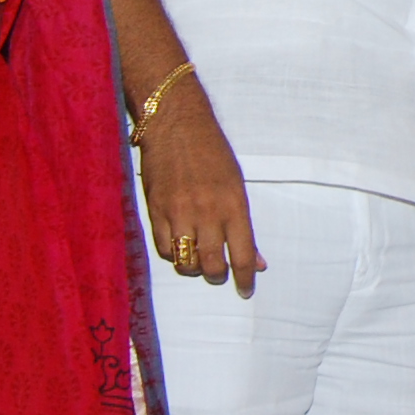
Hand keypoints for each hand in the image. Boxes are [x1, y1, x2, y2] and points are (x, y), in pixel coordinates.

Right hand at [136, 76, 261, 295]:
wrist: (176, 125)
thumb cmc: (212, 152)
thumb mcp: (237, 185)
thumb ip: (245, 226)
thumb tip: (258, 262)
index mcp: (234, 205)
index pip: (243, 254)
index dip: (245, 279)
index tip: (246, 290)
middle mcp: (207, 212)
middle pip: (212, 265)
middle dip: (218, 276)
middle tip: (219, 273)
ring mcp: (179, 213)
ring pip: (186, 262)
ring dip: (195, 268)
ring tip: (198, 259)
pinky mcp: (155, 211)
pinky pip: (164, 250)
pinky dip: (173, 254)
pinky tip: (179, 246)